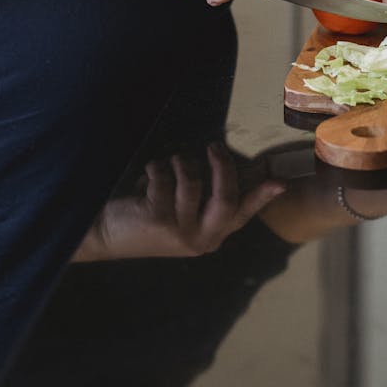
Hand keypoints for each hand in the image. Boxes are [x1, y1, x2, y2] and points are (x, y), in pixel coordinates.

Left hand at [71, 143, 284, 260]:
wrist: (105, 236)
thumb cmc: (146, 216)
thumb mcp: (181, 214)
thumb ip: (205, 197)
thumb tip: (227, 164)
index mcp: (210, 236)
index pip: (241, 214)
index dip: (262, 197)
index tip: (280, 183)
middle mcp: (200, 239)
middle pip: (226, 196)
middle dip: (222, 165)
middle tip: (213, 146)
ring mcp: (179, 231)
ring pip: (192, 180)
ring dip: (178, 163)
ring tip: (166, 165)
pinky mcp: (158, 219)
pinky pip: (166, 177)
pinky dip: (155, 169)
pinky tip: (146, 178)